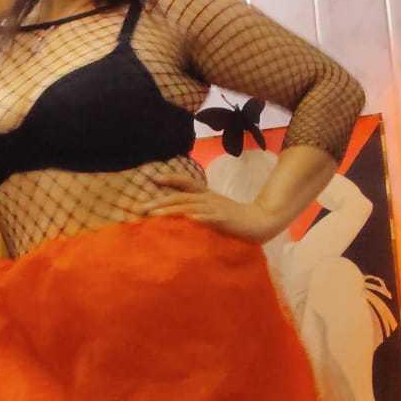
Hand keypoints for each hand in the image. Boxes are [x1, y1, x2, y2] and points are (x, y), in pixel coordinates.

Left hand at [136, 173, 284, 242]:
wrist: (259, 222)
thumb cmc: (232, 218)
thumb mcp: (211, 209)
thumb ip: (196, 207)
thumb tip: (176, 211)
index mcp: (205, 194)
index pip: (186, 182)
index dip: (171, 178)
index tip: (153, 179)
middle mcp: (208, 198)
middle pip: (181, 196)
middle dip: (160, 202)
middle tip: (141, 208)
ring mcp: (216, 208)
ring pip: (190, 206)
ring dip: (172, 209)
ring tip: (155, 214)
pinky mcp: (224, 219)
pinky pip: (210, 217)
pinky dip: (199, 217)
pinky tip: (189, 219)